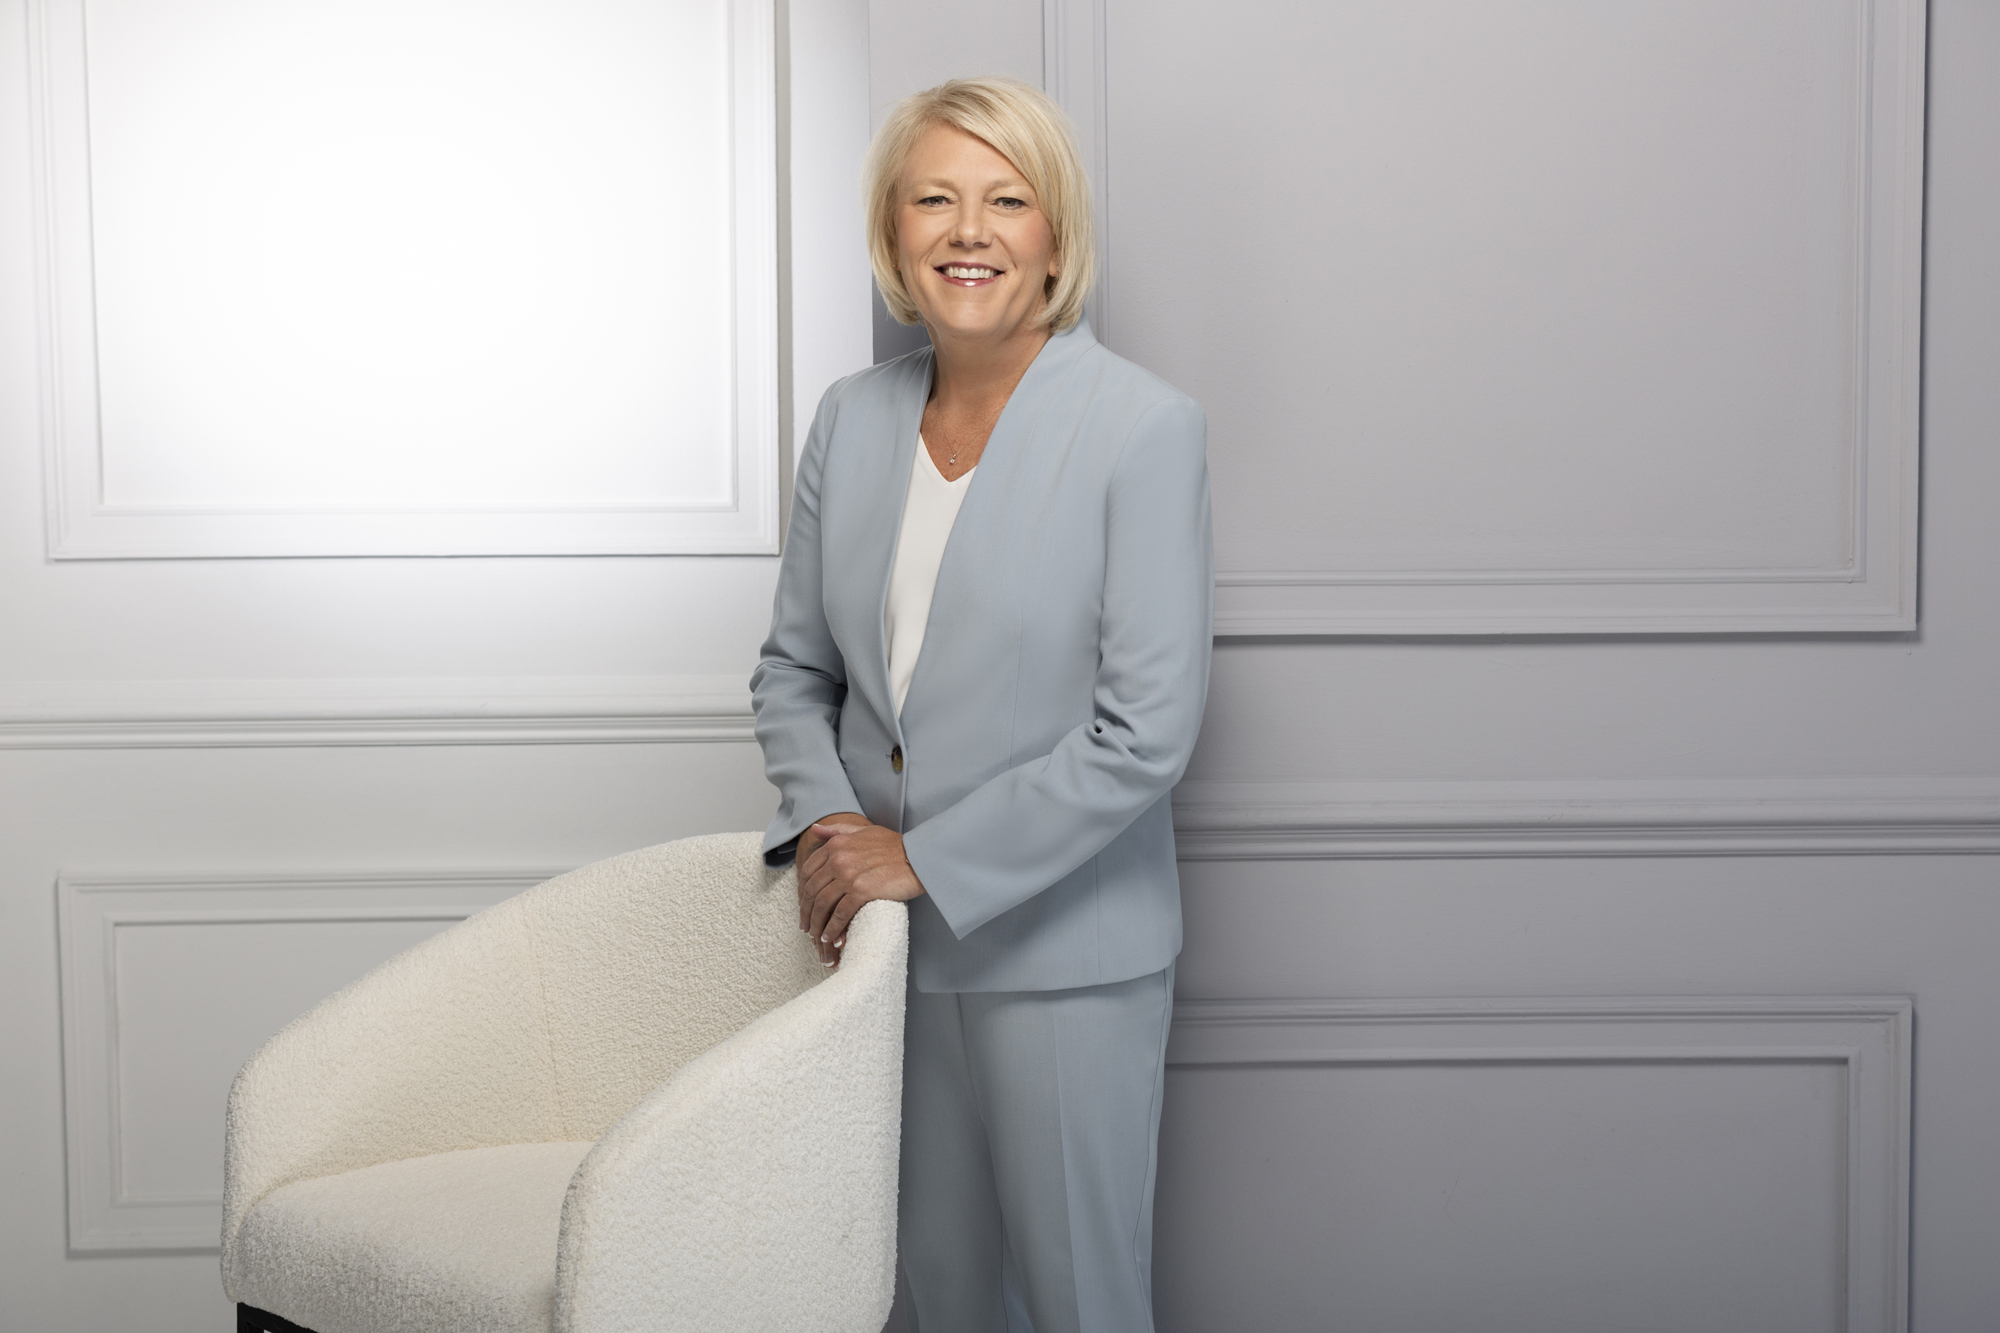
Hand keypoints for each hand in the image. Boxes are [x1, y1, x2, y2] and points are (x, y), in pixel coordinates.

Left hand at [799, 822, 925, 967]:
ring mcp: (849, 875)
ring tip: (817, 935)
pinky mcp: (862, 891)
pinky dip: (833, 929)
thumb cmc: (894, 845)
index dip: (802, 892)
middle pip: (812, 890)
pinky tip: (832, 938)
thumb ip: (837, 831)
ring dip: (816, 924)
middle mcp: (838, 859)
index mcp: (836, 845)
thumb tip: (815, 829)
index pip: (808, 872)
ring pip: (822, 904)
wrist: (919, 856)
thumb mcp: (863, 831)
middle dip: (805, 912)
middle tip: (806, 926)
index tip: (804, 905)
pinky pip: (840, 914)